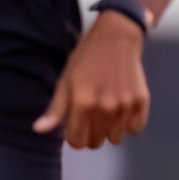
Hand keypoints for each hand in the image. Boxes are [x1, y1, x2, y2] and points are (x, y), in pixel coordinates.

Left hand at [34, 10, 149, 146]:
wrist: (117, 36)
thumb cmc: (86, 59)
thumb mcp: (66, 80)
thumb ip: (55, 108)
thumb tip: (38, 130)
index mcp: (82, 102)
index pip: (77, 142)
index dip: (74, 136)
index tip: (76, 123)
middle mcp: (105, 106)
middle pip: (95, 143)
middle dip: (91, 134)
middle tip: (92, 114)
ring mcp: (125, 104)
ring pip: (115, 138)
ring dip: (110, 129)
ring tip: (107, 108)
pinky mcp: (140, 101)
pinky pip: (134, 129)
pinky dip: (128, 124)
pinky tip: (122, 107)